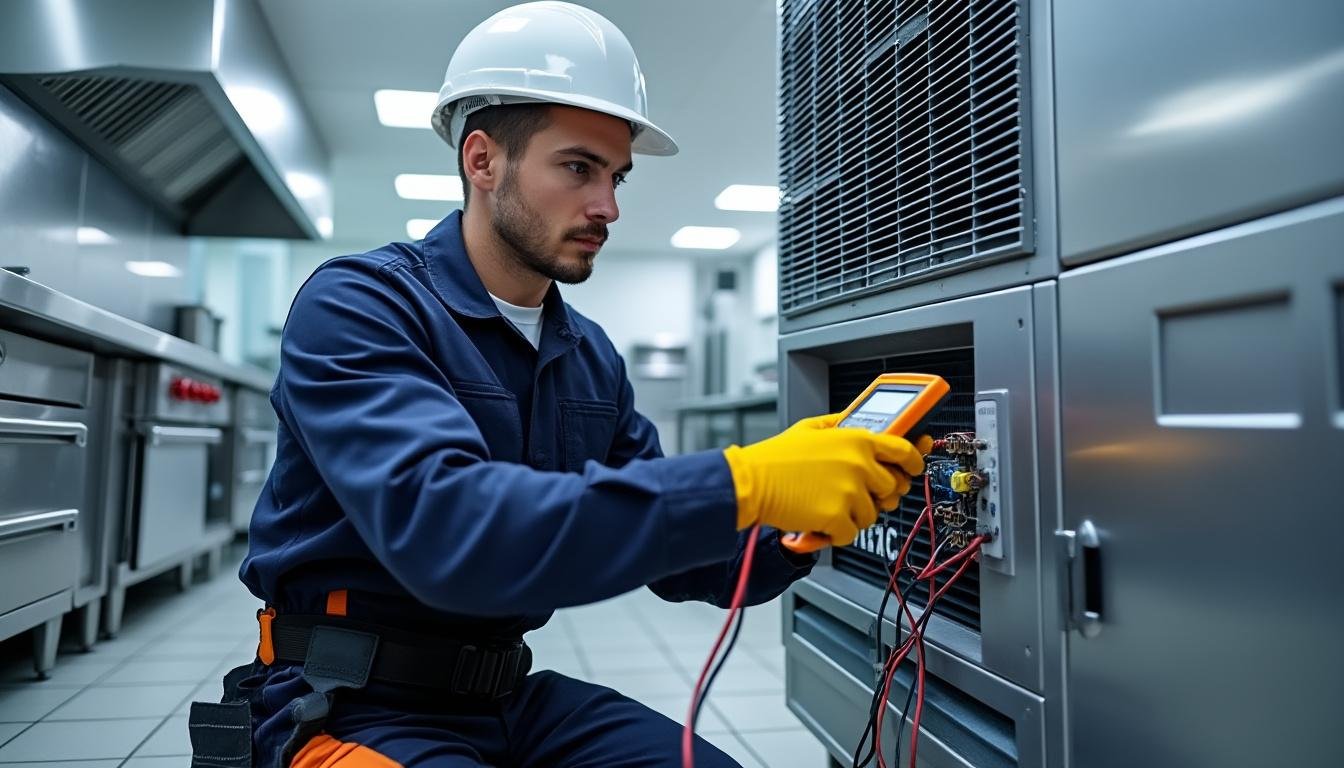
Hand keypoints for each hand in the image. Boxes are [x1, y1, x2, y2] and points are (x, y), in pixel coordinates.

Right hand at [723, 426, 925, 545]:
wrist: (751, 481)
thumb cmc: (776, 458)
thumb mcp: (812, 427)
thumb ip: (841, 424)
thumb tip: (857, 421)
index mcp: (857, 440)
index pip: (904, 450)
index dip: (914, 461)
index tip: (914, 467)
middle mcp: (859, 464)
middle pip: (891, 488)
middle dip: (875, 494)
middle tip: (854, 494)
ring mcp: (850, 492)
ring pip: (872, 514)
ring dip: (853, 514)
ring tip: (826, 503)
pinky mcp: (837, 517)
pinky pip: (851, 533)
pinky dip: (835, 532)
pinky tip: (819, 519)